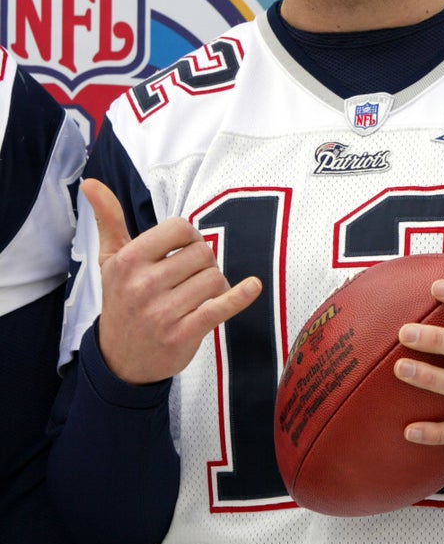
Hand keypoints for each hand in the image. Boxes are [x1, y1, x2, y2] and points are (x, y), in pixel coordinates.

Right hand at [82, 178, 261, 384]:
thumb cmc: (121, 301)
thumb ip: (108, 219)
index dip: (190, 238)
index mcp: (128, 260)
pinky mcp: (182, 334)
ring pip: (215, 278)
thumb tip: (91, 182)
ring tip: (198, 296)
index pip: (181, 228)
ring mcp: (163, 312)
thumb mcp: (110, 260)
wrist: (120, 361)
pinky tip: (252, 286)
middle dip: (204, 263)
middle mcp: (143, 284)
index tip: (183, 252)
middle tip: (190, 278)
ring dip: (215, 285)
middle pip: (203, 253)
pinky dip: (240, 296)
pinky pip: (220, 307)